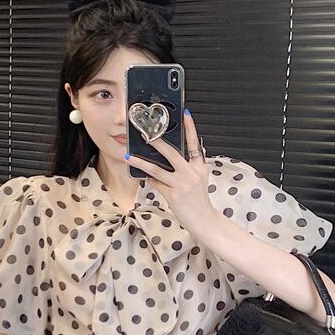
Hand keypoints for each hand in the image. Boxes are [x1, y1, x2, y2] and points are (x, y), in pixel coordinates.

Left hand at [125, 110, 216, 235]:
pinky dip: (148, 179)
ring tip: (130, 157)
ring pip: (158, 169)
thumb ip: (188, 167)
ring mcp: (181, 184)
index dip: (190, 128)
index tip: (185, 114)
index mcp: (199, 167)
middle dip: (157, 142)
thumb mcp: (199, 180)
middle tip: (146, 133)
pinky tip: (139, 174)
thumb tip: (169, 159)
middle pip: (172, 153)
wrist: (204, 220)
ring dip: (141, 162)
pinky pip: (156, 184)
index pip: (195, 144)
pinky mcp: (173, 195)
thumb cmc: (199, 200)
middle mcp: (191, 173)